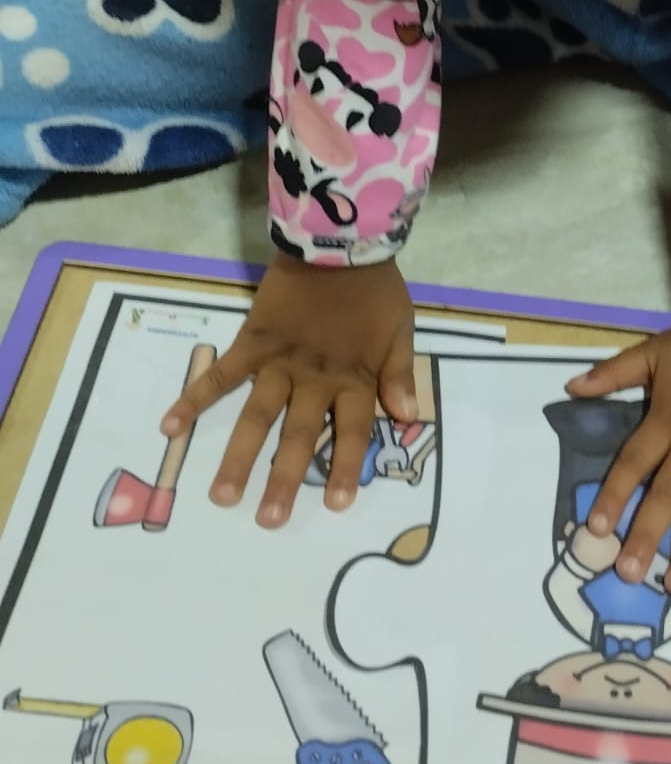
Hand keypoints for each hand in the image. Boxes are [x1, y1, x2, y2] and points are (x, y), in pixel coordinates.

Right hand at [160, 253, 414, 527]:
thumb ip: (399, 374)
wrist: (338, 242)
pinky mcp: (253, 341)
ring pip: (258, 415)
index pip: (351, 432)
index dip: (344, 468)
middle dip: (283, 479)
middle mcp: (314, 377)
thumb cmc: (375, 289)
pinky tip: (170, 426)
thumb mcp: (401, 329)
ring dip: (239, 456)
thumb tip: (407, 418)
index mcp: (354, 378)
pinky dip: (195, 397)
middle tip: (268, 521)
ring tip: (221, 496)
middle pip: (299, 435)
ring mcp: (279, 361)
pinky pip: (221, 374)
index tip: (333, 506)